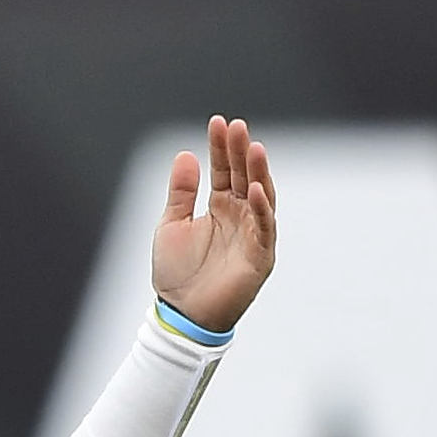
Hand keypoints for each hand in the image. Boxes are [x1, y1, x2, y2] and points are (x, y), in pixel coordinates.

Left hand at [151, 116, 276, 333]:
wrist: (181, 315)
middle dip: (241, 151)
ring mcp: (252, 235)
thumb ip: (181, 192)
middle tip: (237, 126)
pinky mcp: (260, 256)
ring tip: (252, 147)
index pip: (224, 169)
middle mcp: (240, 216)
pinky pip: (264, 228)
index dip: (221, 147)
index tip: (217, 122)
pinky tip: (253, 187)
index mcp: (220, 207)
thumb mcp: (172, 224)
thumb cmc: (177, 274)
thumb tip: (186, 155)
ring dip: (257, 172)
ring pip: (260, 197)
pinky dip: (261, 208)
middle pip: (244, 176)